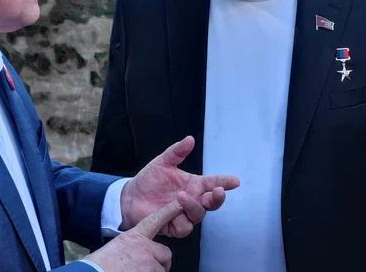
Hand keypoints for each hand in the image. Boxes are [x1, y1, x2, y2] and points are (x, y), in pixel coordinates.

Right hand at [85, 201, 179, 271]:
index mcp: (134, 237)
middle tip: (146, 269)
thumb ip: (132, 247)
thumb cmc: (100, 265)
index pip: (155, 220)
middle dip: (160, 263)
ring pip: (162, 269)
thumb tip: (136, 254)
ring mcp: (149, 262)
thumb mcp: (117, 248)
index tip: (180, 203)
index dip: (169, 212)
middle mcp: (145, 247)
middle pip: (165, 254)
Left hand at [120, 136, 239, 237]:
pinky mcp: (174, 225)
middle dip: (217, 198)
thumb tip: (190, 139)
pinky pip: (183, 227)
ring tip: (182, 196)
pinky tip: (173, 209)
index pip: (213, 182)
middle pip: (212, 202)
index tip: (235, 181)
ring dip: (194, 206)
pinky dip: (181, 218)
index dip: (225, 182)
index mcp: (194, 184)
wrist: (130, 197)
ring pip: (199, 215)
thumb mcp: (163, 162)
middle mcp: (192, 199)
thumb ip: (177, 152)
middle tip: (217, 191)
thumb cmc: (149, 179)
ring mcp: (184, 213)